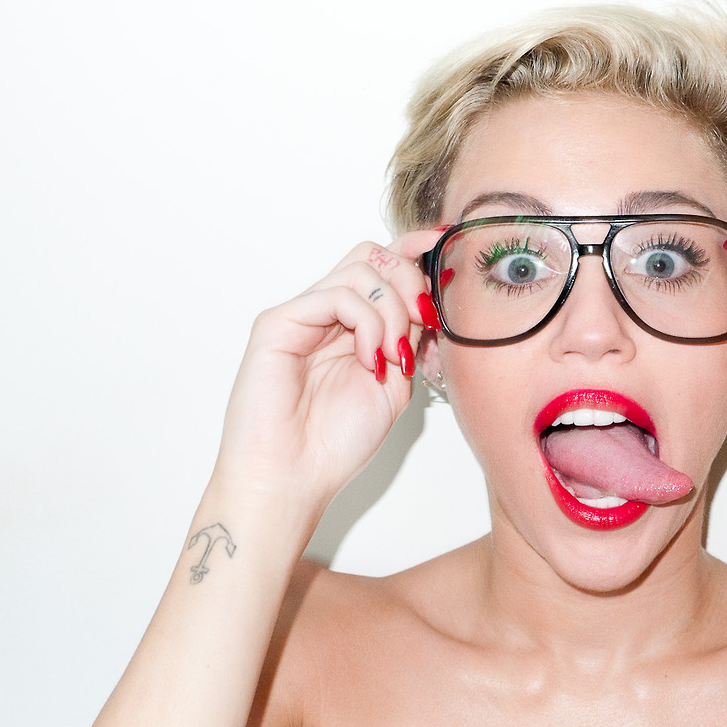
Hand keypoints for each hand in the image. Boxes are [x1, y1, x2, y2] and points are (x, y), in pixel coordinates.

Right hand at [213, 229, 443, 508]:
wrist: (293, 479)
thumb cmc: (336, 443)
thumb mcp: (396, 383)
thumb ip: (410, 338)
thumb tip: (434, 298)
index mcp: (353, 325)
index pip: (384, 266)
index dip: (416, 250)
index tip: (447, 247)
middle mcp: (326, 313)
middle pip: (375, 255)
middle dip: (411, 280)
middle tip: (424, 322)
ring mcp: (302, 314)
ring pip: (361, 268)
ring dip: (393, 309)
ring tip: (392, 356)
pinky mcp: (278, 321)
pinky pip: (336, 294)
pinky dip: (367, 321)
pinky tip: (370, 358)